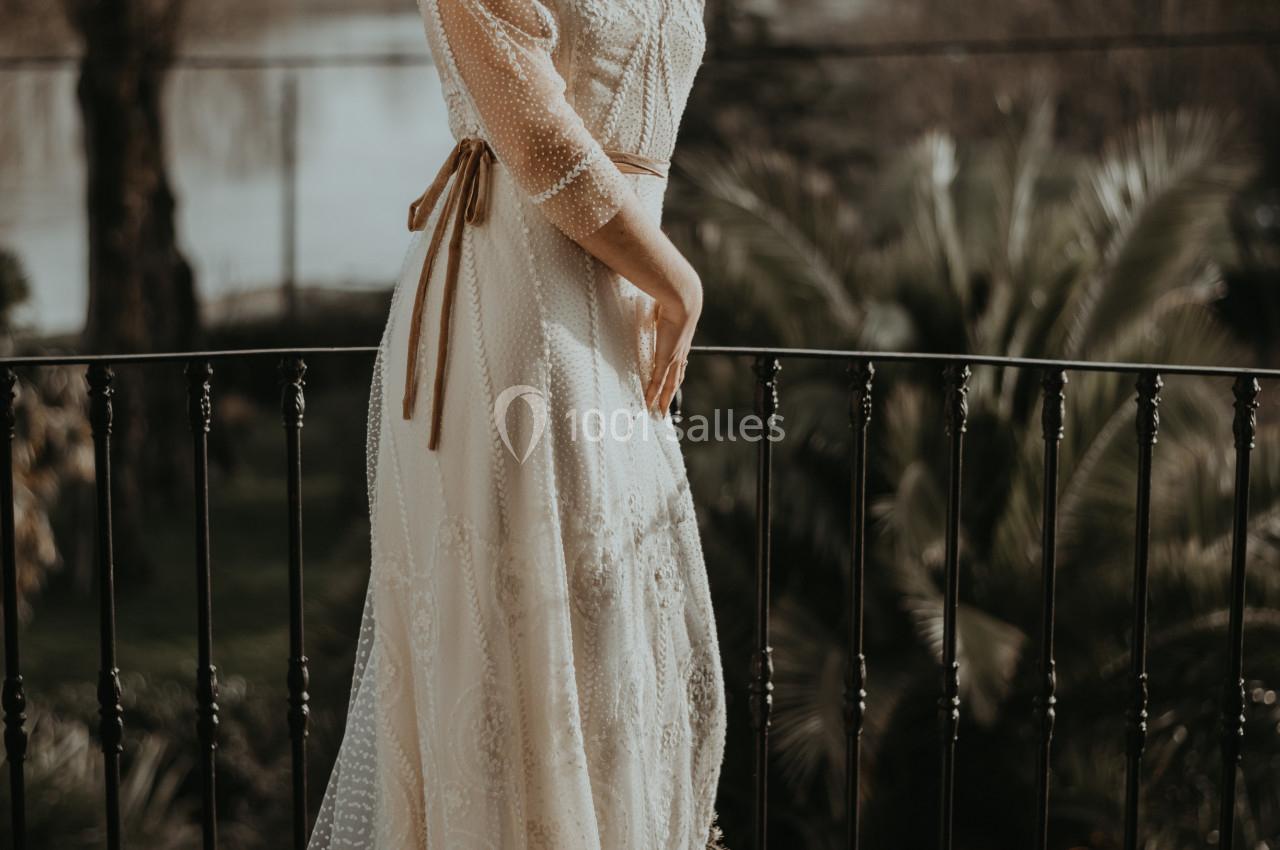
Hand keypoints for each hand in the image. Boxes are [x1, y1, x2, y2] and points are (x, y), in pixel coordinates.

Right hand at [644, 284, 700, 415]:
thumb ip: (657, 308)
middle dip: (670, 395)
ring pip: (669, 385)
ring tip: (658, 412)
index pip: (678, 364)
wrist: (684, 300)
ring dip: (664, 400)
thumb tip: (650, 301)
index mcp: (681, 342)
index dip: (675, 376)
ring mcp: (673, 358)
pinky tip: (649, 403)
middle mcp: (680, 353)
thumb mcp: (665, 306)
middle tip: (664, 408)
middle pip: (676, 380)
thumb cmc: (673, 297)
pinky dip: (653, 394)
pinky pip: (658, 381)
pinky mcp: (665, 358)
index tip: (671, 385)